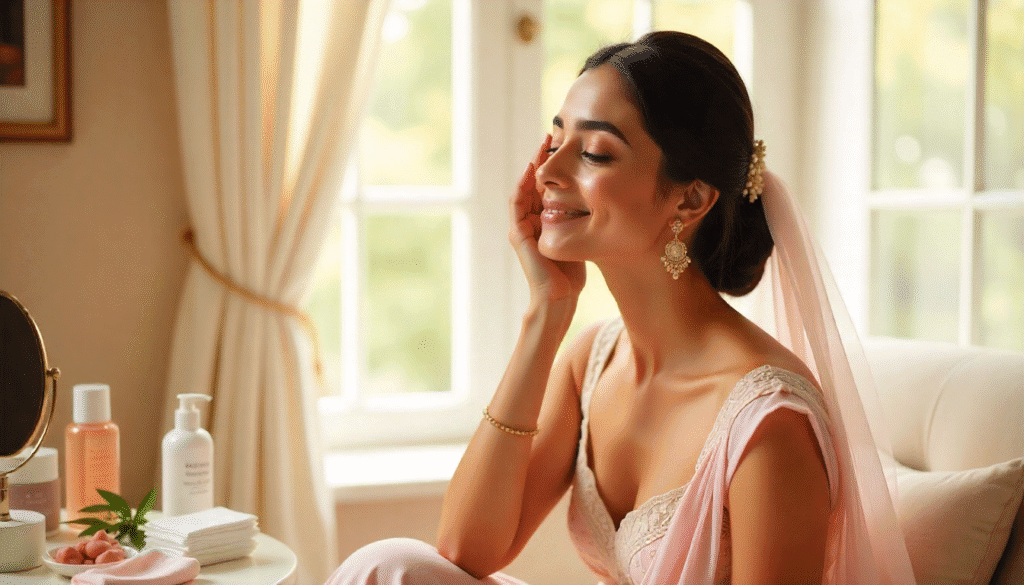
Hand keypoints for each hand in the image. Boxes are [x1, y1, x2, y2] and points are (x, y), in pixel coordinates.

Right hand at [508, 135, 585, 304]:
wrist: (560, 298)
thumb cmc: (573, 273)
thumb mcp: (583, 236)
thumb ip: (584, 218)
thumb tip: (607, 197)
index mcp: (544, 220)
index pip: (548, 186)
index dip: (555, 165)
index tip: (567, 143)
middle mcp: (530, 221)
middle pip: (535, 181)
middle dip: (543, 158)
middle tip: (553, 134)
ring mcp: (521, 227)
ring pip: (524, 187)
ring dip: (532, 165)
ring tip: (542, 145)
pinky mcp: (518, 234)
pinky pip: (517, 203)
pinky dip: (523, 184)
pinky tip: (531, 168)